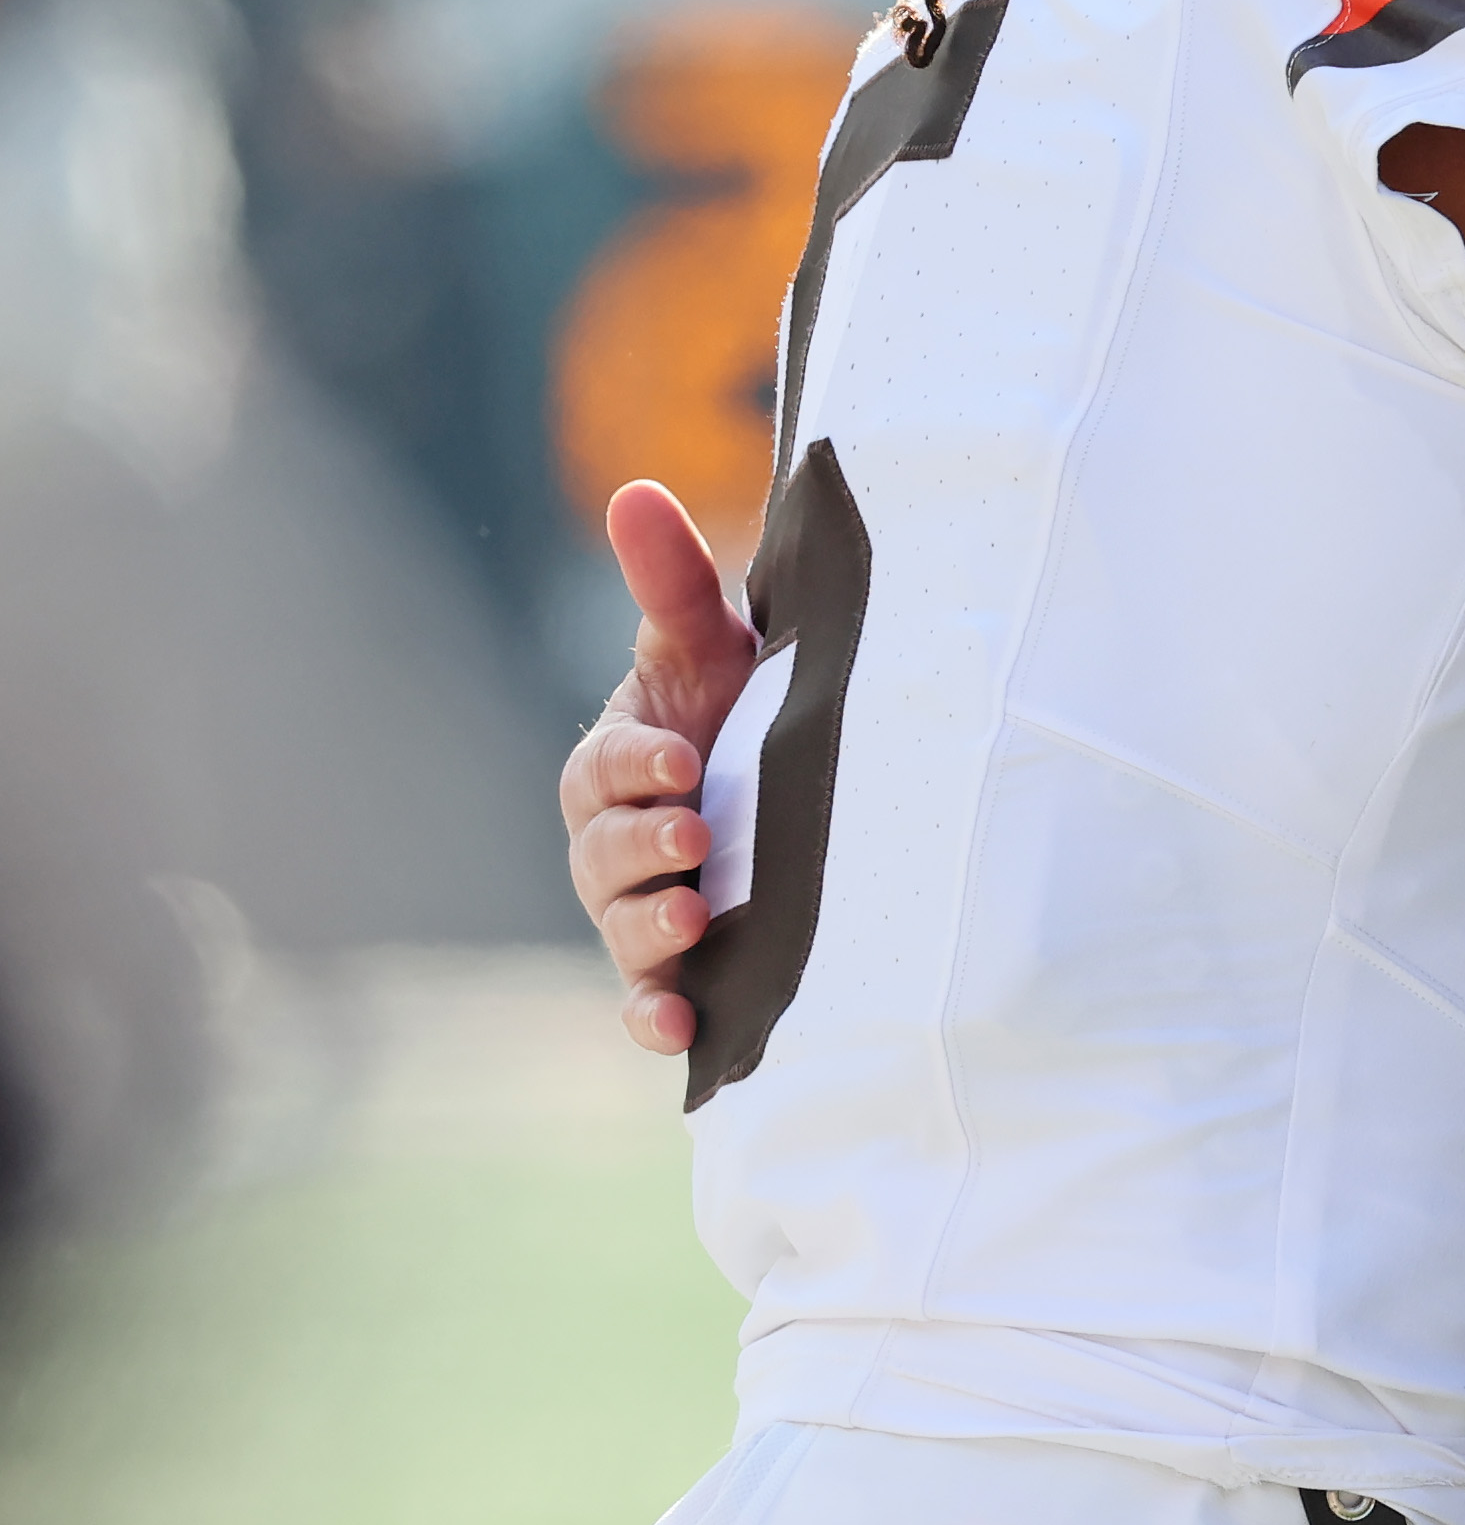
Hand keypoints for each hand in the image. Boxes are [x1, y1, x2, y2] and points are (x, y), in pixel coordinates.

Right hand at [557, 480, 758, 1056]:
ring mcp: (646, 910)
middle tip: (695, 836)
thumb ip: (673, 581)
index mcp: (619, 765)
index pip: (608, 768)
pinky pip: (652, 1003)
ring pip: (625, 929)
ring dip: (652, 933)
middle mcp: (619, 844)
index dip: (639, 765)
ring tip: (694, 922)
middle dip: (642, 848)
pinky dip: (658, 1020)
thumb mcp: (715, 646)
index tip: (686, 758)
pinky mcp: (684, 971)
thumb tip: (635, 489)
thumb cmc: (743, 705)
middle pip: (602, 855)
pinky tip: (682, 1034)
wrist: (803, 790)